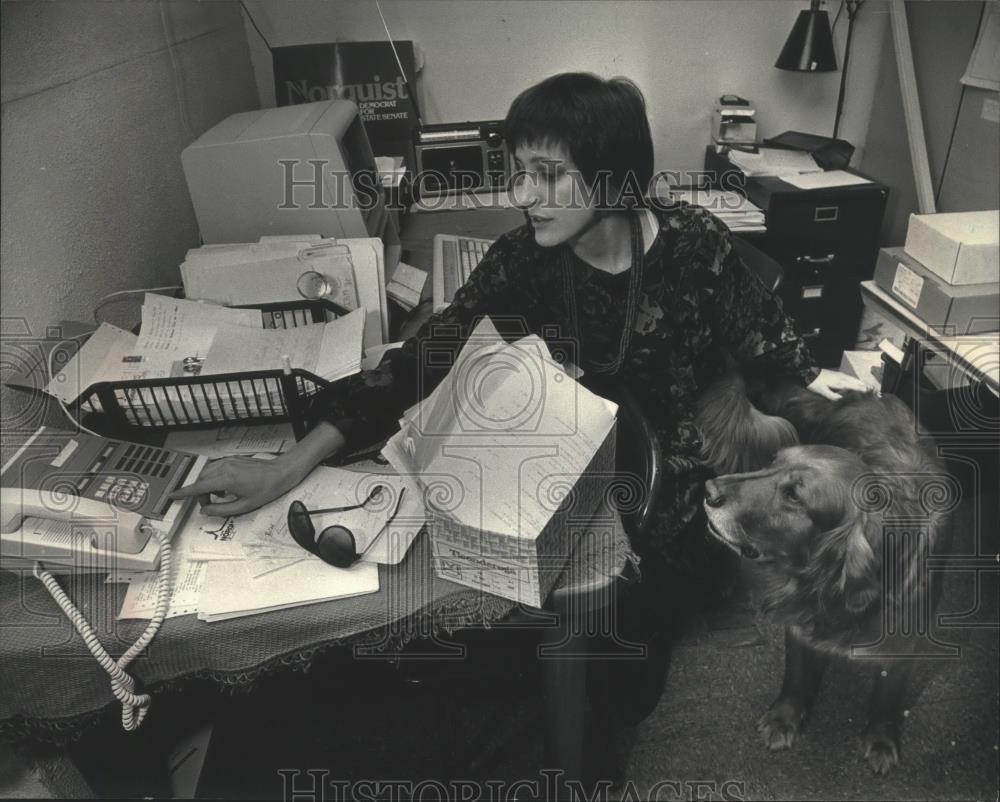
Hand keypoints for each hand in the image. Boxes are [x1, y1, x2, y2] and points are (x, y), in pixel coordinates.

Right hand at [170, 456, 305, 515]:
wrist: (281, 473)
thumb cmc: (267, 489)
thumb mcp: (244, 505)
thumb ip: (221, 510)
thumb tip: (205, 510)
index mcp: (226, 479)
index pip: (199, 487)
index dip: (184, 493)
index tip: (173, 496)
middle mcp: (225, 467)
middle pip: (201, 480)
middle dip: (200, 493)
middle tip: (209, 504)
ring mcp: (228, 461)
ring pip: (207, 473)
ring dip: (207, 485)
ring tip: (221, 495)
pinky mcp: (232, 459)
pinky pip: (216, 468)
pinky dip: (215, 478)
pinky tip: (226, 486)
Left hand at [806, 368, 875, 400]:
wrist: (808, 373)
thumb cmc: (815, 383)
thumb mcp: (823, 392)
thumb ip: (833, 397)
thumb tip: (844, 401)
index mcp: (841, 382)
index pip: (857, 387)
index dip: (866, 392)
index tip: (875, 396)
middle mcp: (843, 377)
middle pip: (859, 383)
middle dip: (868, 388)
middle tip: (878, 394)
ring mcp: (841, 375)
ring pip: (855, 380)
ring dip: (863, 385)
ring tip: (870, 390)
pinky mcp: (839, 374)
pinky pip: (851, 378)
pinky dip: (857, 382)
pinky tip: (857, 385)